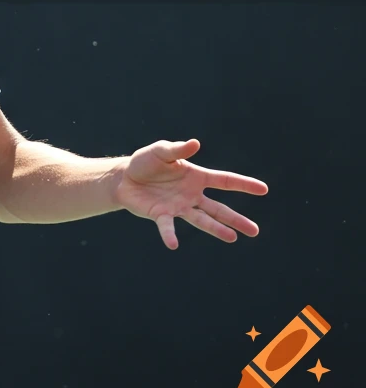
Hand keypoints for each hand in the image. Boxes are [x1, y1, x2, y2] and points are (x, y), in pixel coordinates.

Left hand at [113, 139, 268, 249]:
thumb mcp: (161, 151)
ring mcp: (178, 207)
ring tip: (233, 238)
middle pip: (219, 208)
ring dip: (216, 229)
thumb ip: (177, 150)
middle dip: (236, 219)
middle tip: (255, 231)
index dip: (244, 184)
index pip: (225, 181)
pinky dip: (170, 234)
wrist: (123, 177)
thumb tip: (195, 143)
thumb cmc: (145, 162)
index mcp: (196, 177)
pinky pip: (167, 226)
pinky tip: (174, 244)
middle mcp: (191, 195)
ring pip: (202, 220)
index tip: (264, 189)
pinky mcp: (161, 215)